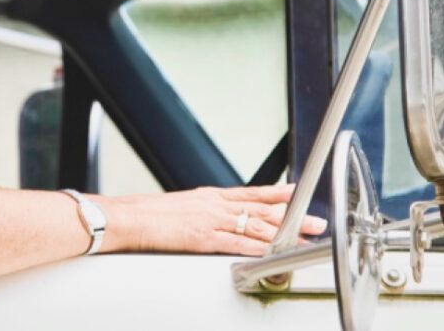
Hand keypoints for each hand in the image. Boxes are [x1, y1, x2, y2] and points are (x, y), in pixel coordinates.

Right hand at [99, 183, 326, 256]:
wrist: (128, 217)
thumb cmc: (147, 214)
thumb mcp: (180, 207)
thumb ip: (201, 212)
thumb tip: (215, 221)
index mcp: (209, 197)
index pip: (251, 193)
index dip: (277, 194)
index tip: (297, 193)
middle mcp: (214, 205)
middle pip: (261, 209)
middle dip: (291, 215)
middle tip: (315, 220)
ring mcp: (210, 221)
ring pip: (256, 226)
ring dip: (284, 233)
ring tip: (305, 238)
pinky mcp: (203, 238)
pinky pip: (238, 244)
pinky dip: (260, 247)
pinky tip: (276, 251)